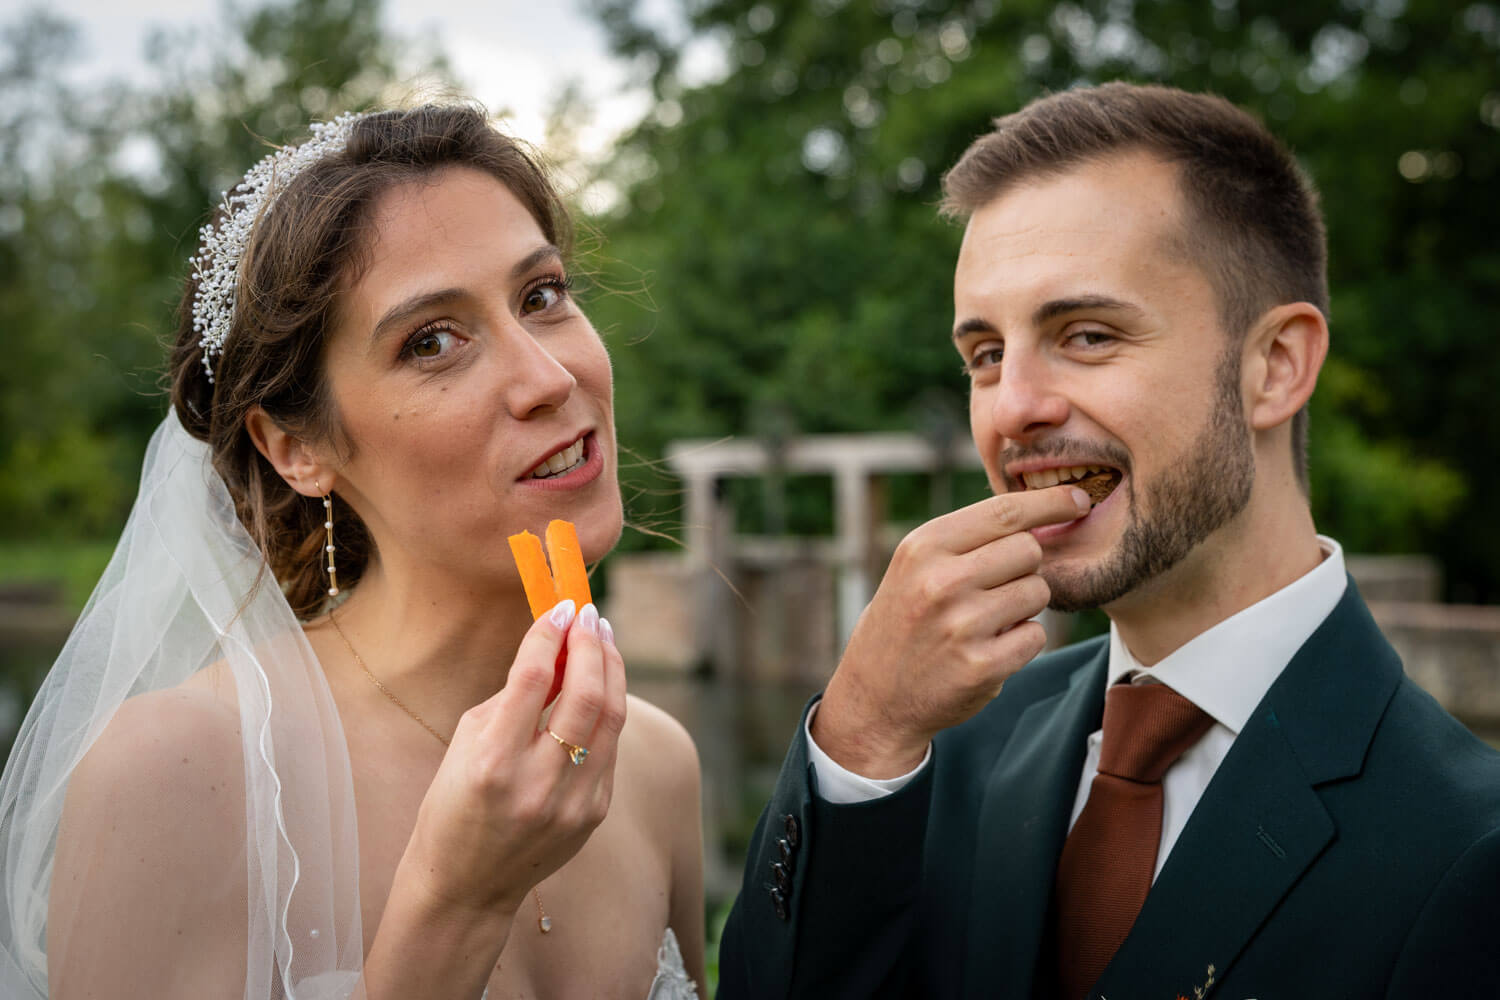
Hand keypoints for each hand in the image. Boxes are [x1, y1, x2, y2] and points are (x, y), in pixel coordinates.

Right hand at [396, 600, 626, 922]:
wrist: (467, 885)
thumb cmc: (455, 804)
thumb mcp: (467, 743)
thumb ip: (512, 696)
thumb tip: (555, 647)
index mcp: (492, 762)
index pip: (532, 679)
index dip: (550, 635)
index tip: (560, 606)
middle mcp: (537, 783)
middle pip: (585, 694)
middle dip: (591, 644)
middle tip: (589, 614)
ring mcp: (572, 803)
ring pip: (611, 718)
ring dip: (611, 668)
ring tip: (604, 637)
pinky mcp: (594, 814)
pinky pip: (611, 747)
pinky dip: (608, 708)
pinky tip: (602, 683)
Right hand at [813, 485, 1089, 776]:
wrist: (875, 696)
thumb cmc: (906, 619)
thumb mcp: (917, 566)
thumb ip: (969, 538)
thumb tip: (1043, 511)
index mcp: (924, 547)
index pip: (1005, 512)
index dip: (1051, 501)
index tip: (1079, 498)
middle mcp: (941, 581)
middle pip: (1029, 549)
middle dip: (1024, 565)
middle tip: (996, 587)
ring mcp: (962, 625)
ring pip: (1037, 591)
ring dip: (1024, 605)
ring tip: (986, 620)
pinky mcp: (981, 666)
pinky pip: (1035, 636)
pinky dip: (1021, 642)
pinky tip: (989, 649)